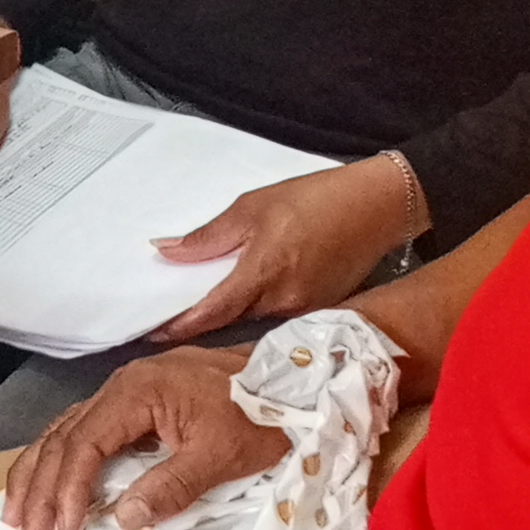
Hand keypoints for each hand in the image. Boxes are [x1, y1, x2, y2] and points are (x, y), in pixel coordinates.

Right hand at [0, 344, 284, 529]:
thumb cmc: (261, 415)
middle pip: (63, 438)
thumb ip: (172, 487)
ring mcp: (126, 391)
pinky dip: (60, 460)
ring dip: (38, 475)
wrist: (291, 379)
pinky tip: (47, 484)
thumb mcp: (222, 455)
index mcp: (137, 392)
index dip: (67, 492)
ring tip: (16, 517)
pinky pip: (83, 430)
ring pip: (64, 432)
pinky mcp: (136, 402)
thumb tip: (123, 520)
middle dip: (39, 491)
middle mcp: (121, 385)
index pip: (84, 445)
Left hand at [149, 156, 425, 342]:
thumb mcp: (253, 207)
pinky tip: (250, 289)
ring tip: (205, 297)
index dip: (180, 325)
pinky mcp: (320, 309)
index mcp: (263, 275)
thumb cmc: (315, 199)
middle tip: (169, 312)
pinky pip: (278, 312)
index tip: (152, 330)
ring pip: (254, 316)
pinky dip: (258, 304)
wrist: (378, 207)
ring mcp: (304, 310)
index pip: (212, 313)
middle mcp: (283, 302)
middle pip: (231, 318)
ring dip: (231, 310)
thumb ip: (209, 237)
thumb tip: (166, 252)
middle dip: (201, 318)